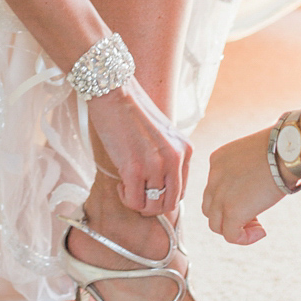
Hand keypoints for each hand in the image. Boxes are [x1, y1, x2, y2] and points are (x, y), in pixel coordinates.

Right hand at [87, 79, 191, 215]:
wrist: (114, 93)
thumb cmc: (133, 111)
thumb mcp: (162, 135)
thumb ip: (167, 158)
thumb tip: (159, 189)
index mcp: (185, 150)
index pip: (181, 190)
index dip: (162, 195)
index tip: (148, 186)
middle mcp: (175, 158)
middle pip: (170, 204)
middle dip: (152, 205)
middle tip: (137, 192)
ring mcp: (156, 165)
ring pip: (152, 208)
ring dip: (138, 203)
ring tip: (128, 185)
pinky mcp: (134, 168)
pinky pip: (134, 202)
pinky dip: (126, 198)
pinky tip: (120, 182)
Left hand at [201, 128, 285, 244]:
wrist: (287, 151)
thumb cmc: (280, 150)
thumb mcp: (252, 157)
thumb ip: (244, 172)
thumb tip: (250, 193)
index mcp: (217, 160)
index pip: (214, 189)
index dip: (231, 199)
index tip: (253, 199)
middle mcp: (214, 176)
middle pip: (211, 207)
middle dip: (229, 215)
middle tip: (255, 216)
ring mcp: (221, 195)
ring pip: (215, 224)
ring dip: (235, 228)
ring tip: (258, 226)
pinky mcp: (232, 211)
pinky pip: (230, 235)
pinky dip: (244, 238)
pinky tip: (262, 232)